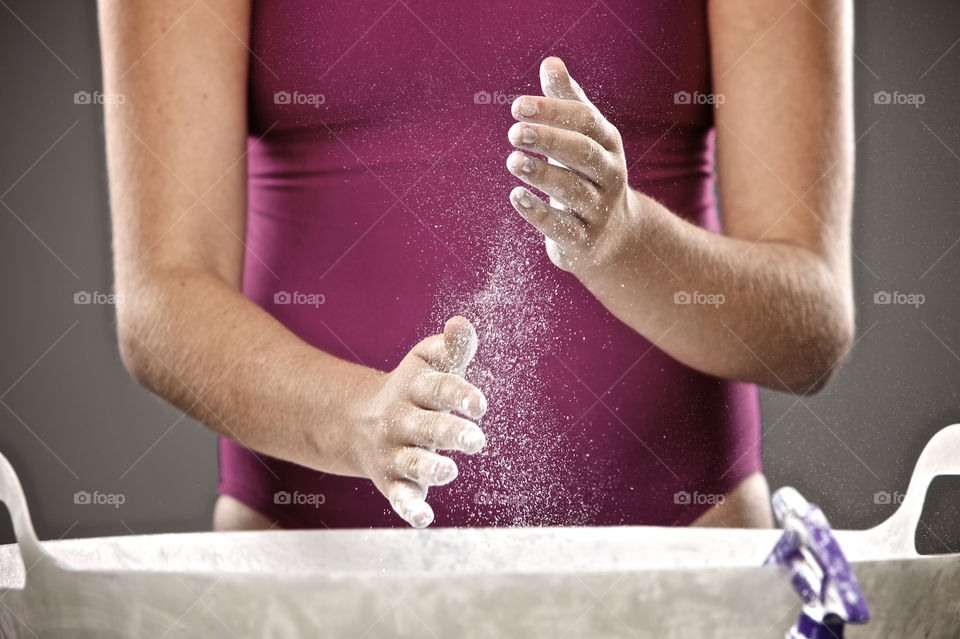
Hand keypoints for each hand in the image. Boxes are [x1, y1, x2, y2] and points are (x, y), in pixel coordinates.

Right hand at [352, 316, 486, 527]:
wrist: (357, 422)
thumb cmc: (412, 390)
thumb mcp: (427, 364)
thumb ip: (451, 347)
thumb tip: (462, 322)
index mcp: (414, 389)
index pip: (438, 388)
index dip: (459, 394)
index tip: (480, 404)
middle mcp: (402, 421)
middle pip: (426, 426)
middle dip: (450, 432)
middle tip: (476, 438)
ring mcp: (394, 452)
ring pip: (412, 463)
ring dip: (430, 467)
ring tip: (449, 469)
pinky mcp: (392, 482)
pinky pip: (400, 497)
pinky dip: (409, 508)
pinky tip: (424, 518)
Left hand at [507, 57, 637, 274]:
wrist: (614, 236)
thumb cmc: (588, 174)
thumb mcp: (583, 138)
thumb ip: (566, 102)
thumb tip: (550, 62)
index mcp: (607, 144)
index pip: (585, 120)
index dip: (552, 111)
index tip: (517, 106)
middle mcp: (609, 175)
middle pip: (582, 153)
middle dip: (549, 140)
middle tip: (514, 132)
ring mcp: (598, 209)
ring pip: (572, 189)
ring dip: (541, 174)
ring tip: (513, 161)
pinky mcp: (583, 240)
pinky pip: (561, 226)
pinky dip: (538, 212)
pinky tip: (516, 196)